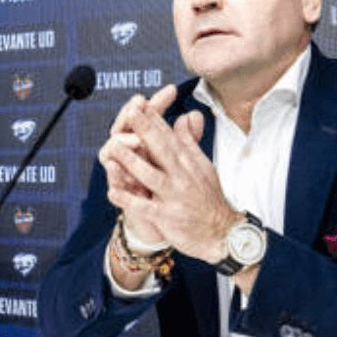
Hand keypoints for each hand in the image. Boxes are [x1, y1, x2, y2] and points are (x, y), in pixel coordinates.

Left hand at [103, 92, 239, 264]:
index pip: (169, 136)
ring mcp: (175, 196)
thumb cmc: (209, 198)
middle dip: (145, 129)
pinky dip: (129, 200)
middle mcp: (182, 175)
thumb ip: (189, 141)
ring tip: (114, 148)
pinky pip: (146, 207)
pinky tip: (112, 192)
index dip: (153, 119)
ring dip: (132, 162)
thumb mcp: (202, 166)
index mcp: (188, 162)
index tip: (139, 102)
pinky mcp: (168, 217)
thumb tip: (186, 115)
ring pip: (151, 175)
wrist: (223, 234)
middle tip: (131, 111)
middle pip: (161, 149)